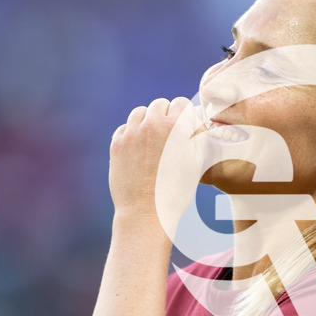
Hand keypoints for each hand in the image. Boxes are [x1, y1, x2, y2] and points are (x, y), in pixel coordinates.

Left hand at [109, 96, 201, 223]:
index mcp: (176, 127)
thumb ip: (199, 134)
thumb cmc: (177, 191)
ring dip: (148, 121)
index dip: (185, 115)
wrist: (146, 213)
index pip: (181, 103)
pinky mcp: (117, 143)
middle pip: (160, 104)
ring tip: (153, 141)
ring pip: (141, 112)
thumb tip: (196, 117)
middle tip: (169, 135)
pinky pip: (125, 127)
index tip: (185, 126)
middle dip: (166, 115)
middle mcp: (152, 124)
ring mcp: (131, 133)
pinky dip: (132, 134)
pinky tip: (139, 150)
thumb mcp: (197, 162)